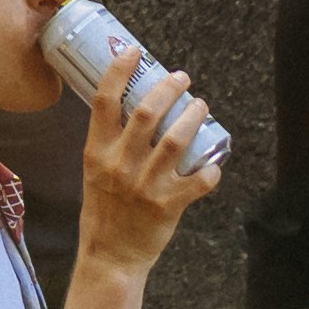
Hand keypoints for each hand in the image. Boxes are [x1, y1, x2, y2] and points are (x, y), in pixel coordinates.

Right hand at [72, 61, 224, 275]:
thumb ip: (110, 144)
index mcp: (97, 152)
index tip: (134, 52)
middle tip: (183, 78)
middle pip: (148, 112)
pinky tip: (214, 163)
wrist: (110, 255)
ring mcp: (145, 185)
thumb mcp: (94, 171)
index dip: (119, 72)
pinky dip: (211, 170)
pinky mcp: (167, 205)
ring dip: (193, 117)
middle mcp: (120, 164)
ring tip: (201, 105)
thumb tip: (132, 111)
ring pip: (176, 139)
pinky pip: (198, 181)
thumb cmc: (103, 210)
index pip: (105, 101)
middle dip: (170, 89)